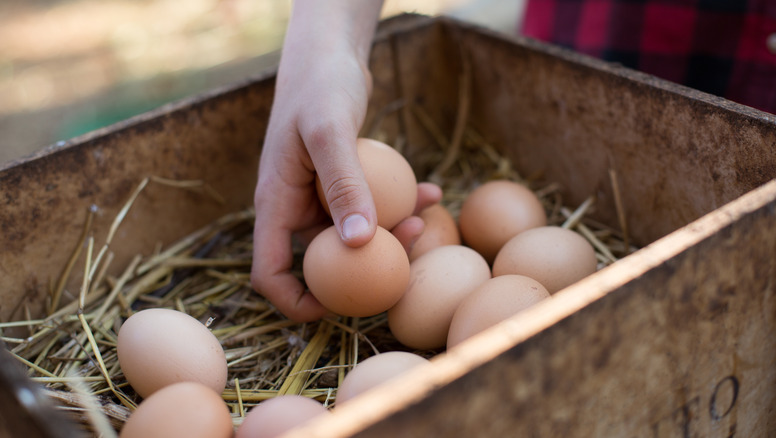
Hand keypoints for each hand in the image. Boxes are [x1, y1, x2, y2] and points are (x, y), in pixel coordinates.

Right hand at [251, 0, 440, 321]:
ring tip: (423, 221)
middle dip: (360, 271)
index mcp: (275, 202)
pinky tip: (431, 195)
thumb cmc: (321, 85)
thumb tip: (360, 245)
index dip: (294, 300)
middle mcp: (294, 205)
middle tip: (402, 261)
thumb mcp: (330, 132)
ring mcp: (318, 195)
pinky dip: (398, 206)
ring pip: (351, 236)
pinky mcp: (342, 181)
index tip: (332, 309)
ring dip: (388, 236)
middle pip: (319, 260)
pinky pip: (370, 207)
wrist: (331, 52)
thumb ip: (343, 185)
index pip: (269, 270)